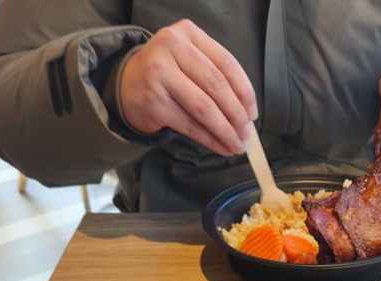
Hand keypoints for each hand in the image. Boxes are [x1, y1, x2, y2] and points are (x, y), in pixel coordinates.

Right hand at [119, 19, 256, 155]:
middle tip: (246, 133)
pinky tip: (220, 147)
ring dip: (224, 130)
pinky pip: (189, 125)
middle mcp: (172, 48)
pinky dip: (209, 139)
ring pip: (204, 107)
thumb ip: (215, 75)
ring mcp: (160, 74)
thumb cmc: (168, 74)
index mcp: (188, 33)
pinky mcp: (154, 102)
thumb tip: (246, 113)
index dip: (244, 91)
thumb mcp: (190, 60)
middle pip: (216, 85)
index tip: (253, 113)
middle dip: (236, 114)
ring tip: (236, 145)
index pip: (226, 63)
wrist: (127, 84)